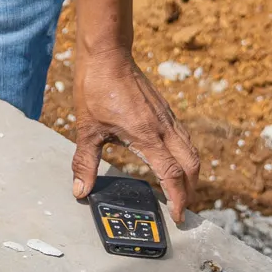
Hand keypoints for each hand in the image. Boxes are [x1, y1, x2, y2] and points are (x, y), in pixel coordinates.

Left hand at [70, 47, 199, 220]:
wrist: (107, 54)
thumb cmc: (96, 88)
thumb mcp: (86, 129)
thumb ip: (85, 163)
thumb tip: (80, 191)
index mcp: (147, 136)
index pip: (172, 175)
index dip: (178, 199)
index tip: (177, 216)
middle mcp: (163, 128)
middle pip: (192, 166)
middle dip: (191, 191)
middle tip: (182, 209)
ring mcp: (167, 117)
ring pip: (192, 151)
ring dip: (191, 174)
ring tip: (181, 191)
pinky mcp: (165, 109)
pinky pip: (184, 138)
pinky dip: (186, 156)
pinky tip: (174, 161)